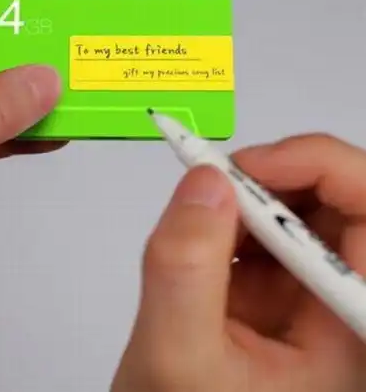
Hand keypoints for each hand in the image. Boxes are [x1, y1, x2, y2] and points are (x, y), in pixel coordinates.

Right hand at [112, 134, 365, 391]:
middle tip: (214, 184)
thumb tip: (205, 182)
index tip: (246, 169)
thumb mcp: (176, 355)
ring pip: (304, 209)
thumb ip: (186, 267)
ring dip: (246, 200)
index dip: (323, 171)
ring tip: (197, 228)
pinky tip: (199, 244)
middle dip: (275, 180)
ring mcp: (312, 296)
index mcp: (352, 330)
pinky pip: (268, 229)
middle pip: (345, 204)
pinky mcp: (281, 289)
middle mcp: (344, 306)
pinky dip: (228, 218)